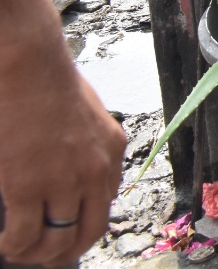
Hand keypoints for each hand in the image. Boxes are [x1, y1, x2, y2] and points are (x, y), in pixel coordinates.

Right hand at [0, 0, 125, 265]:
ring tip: (18, 252)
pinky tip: (3, 244)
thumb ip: (82, 146)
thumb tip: (65, 171)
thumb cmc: (47, 80)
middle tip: (42, 256)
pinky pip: (24, 235)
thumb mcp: (84, 114)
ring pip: (57, 241)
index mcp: (112, 150)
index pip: (105, 204)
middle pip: (89, 231)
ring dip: (35, 254)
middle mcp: (97, 169)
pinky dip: (12, 247)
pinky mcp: (30, 186)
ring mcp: (65, 180)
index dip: (82, 226)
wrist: (30, 62)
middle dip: (64, 252)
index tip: (64, 236)